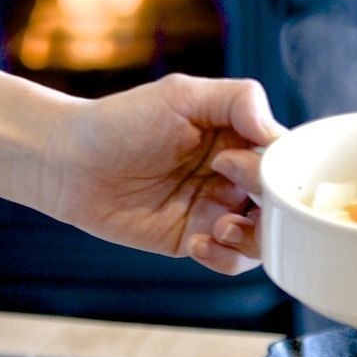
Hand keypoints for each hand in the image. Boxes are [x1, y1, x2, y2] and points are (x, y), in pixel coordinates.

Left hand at [41, 75, 283, 273]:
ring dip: (252, 237)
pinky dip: (224, 257)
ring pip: (264, 237)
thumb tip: (278, 135)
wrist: (70, 163)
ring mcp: (215, 209)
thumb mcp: (183, 95)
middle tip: (223, 181)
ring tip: (218, 225)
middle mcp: (234, 175)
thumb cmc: (122, 121)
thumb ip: (239, 101)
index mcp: (239, 136)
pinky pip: (230, 261)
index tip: (237, 159)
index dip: (277, 167)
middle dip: (266, 201)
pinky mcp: (193, 239)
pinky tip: (197, 241)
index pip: (286, 158)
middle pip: (282, 201)